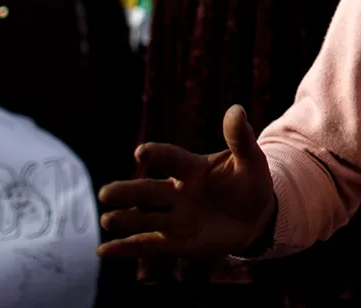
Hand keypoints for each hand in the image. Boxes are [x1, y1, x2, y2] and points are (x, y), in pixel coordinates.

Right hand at [97, 105, 275, 259]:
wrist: (257, 217)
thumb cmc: (250, 183)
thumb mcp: (250, 160)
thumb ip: (240, 138)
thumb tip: (236, 109)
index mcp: (192, 168)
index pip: (170, 159)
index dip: (156, 155)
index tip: (141, 153)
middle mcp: (177, 192)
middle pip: (148, 191)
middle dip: (126, 191)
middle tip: (105, 193)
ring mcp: (174, 218)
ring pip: (144, 218)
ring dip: (125, 219)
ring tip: (108, 219)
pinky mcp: (175, 242)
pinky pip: (147, 244)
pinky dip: (125, 248)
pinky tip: (103, 250)